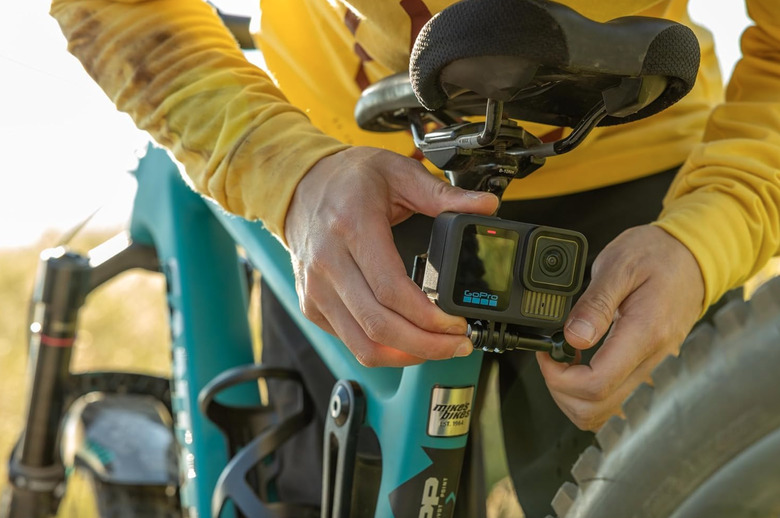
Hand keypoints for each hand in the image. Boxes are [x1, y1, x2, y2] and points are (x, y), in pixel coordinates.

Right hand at [285, 146, 498, 366]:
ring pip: (363, 344)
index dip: (428, 317)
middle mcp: (329, 263)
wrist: (299, 185)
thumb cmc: (346, 179)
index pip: (391, 290)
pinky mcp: (312, 304)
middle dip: (427, 345)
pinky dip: (383, 350)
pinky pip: (350, 341)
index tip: (457, 322)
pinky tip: (408, 342)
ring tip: (438, 349)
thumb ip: (443, 194)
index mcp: (352, 228)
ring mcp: (317, 288)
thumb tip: (485, 206)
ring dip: (406, 356)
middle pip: (380, 325)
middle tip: (458, 344)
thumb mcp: (398, 172)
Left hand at [537, 225, 704, 429]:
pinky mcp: (648, 367)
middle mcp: (652, 359)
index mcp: (644, 333)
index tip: (547, 353)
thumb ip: (595, 303)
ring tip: (563, 360)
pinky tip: (581, 364)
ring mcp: (653, 367)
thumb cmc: (656, 255)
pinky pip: (616, 399)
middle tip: (550, 357)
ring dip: (573, 395)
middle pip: (597, 408)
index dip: (559, 377)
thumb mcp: (618, 265)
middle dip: (561, 390)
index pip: (596, 383)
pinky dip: (590, 392)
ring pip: (605, 412)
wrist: (692, 256)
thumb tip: (573, 337)